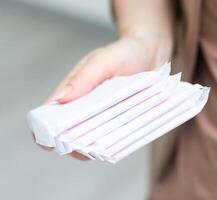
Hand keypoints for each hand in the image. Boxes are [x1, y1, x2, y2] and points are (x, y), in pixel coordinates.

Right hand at [36, 33, 172, 159]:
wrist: (152, 51)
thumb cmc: (125, 52)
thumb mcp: (104, 61)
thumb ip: (84, 78)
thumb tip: (59, 99)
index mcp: (75, 90)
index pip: (52, 114)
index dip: (47, 130)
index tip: (51, 144)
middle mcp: (87, 105)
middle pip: (72, 132)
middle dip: (75, 144)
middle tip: (86, 148)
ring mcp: (105, 114)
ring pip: (93, 138)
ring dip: (96, 146)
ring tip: (104, 148)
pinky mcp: (121, 119)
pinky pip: (114, 135)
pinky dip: (114, 142)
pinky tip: (119, 144)